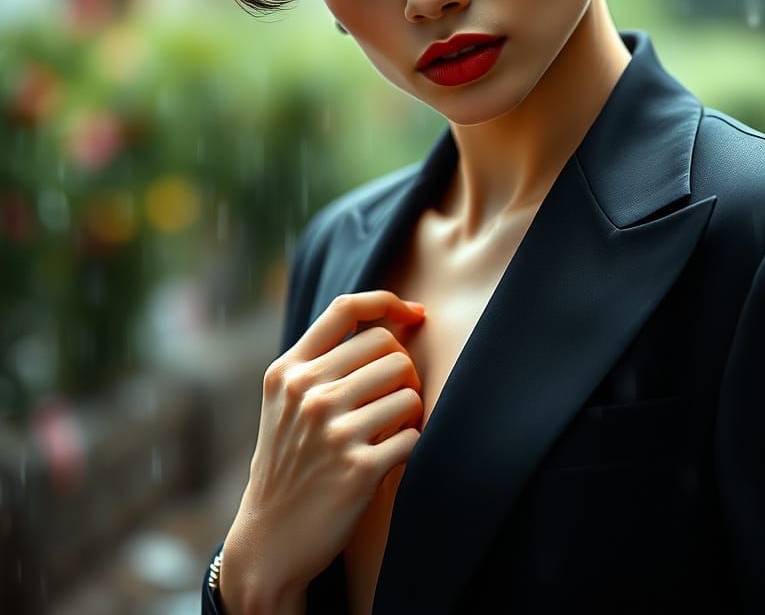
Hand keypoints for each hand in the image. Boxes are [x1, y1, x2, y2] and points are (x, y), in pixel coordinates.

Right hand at [219, 290, 426, 611]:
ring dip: (411, 409)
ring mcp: (332, 431)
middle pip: (390, 347)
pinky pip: (414, 435)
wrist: (270, 541)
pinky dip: (412, 444)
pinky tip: (391, 457)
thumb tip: (391, 320)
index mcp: (288, 371)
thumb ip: (321, 361)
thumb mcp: (284, 403)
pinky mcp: (358, 468)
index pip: (347, 308)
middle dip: (403, 370)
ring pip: (409, 389)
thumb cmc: (289, 462)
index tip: (414, 314)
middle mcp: (308, 394)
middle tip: (396, 397)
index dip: (389, 302)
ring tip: (391, 429)